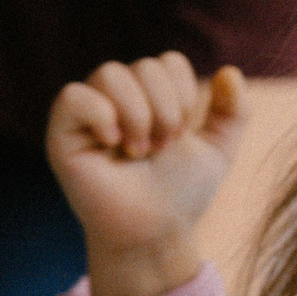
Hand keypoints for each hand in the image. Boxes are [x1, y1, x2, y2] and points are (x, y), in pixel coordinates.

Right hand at [47, 54, 246, 295]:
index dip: (183, 97)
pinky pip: (73, 96)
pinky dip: (100, 115)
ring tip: (138, 151)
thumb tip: (230, 71)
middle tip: (159, 149)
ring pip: (110, 74)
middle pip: (144, 67)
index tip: (179, 138)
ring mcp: (87, 113)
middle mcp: (116, 97)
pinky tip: (112, 143)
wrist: (155, 233)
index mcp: (148, 94)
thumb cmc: (180, 193)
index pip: (168, 62)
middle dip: (165, 112)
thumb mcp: (218, 150)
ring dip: (137, 115)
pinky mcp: (61, 134)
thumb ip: (234, 111)